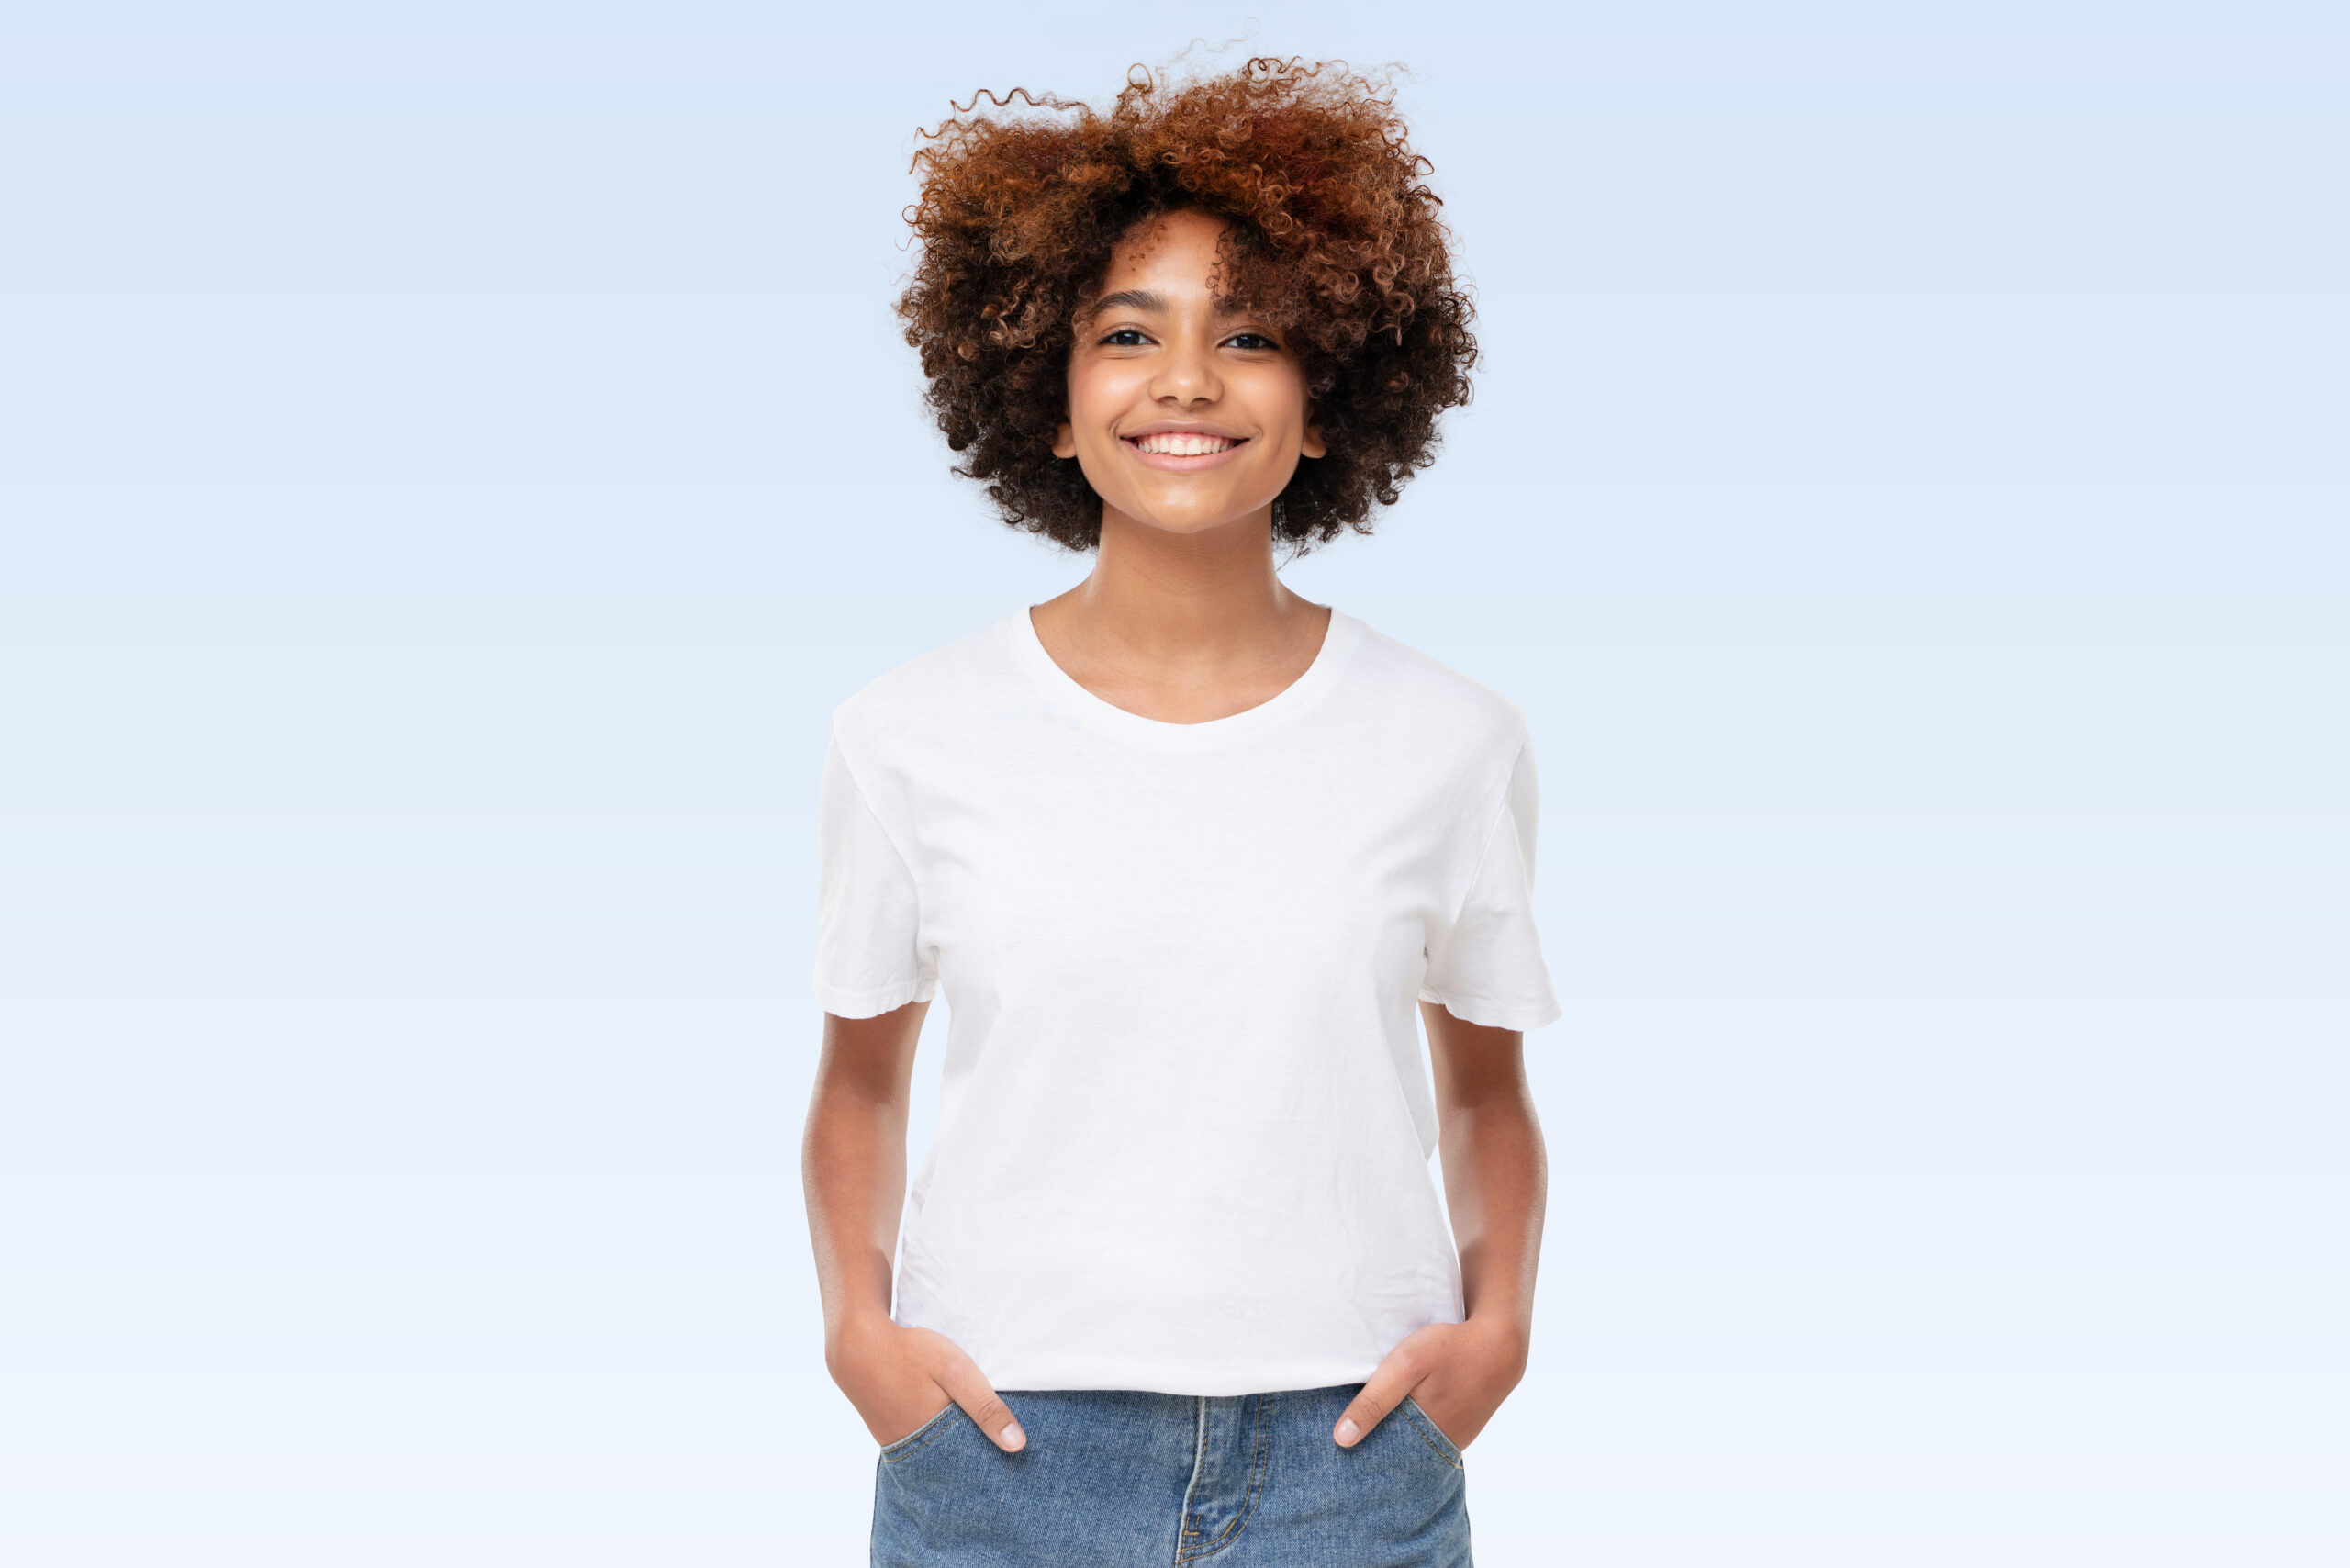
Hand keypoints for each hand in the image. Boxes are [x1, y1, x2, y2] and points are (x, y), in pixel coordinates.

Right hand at [828, 1315, 1027, 1452]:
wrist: (856, 1345)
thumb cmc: (909, 1354)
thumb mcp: (956, 1372)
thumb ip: (985, 1408)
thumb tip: (1018, 1446)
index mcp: (935, 1441)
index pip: (972, 1464)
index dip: (991, 1458)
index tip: (1010, 1458)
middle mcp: (914, 1449)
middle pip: (953, 1461)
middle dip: (972, 1454)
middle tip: (993, 1444)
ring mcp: (896, 1442)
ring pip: (934, 1451)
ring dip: (951, 1443)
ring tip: (969, 1431)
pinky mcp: (886, 1431)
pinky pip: (916, 1441)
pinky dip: (931, 1434)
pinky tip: (939, 1418)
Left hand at [1332, 1317, 1528, 1452]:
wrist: (1501, 1343)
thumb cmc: (1450, 1349)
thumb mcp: (1405, 1366)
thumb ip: (1374, 1401)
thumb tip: (1341, 1439)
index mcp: (1423, 1437)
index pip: (1382, 1460)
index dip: (1361, 1454)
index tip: (1337, 1449)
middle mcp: (1440, 1445)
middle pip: (1398, 1454)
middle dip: (1376, 1446)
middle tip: (1349, 1434)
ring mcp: (1455, 1438)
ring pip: (1416, 1444)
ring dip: (1397, 1435)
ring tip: (1373, 1422)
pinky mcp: (1463, 1427)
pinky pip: (1432, 1434)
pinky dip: (1417, 1426)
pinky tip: (1406, 1411)